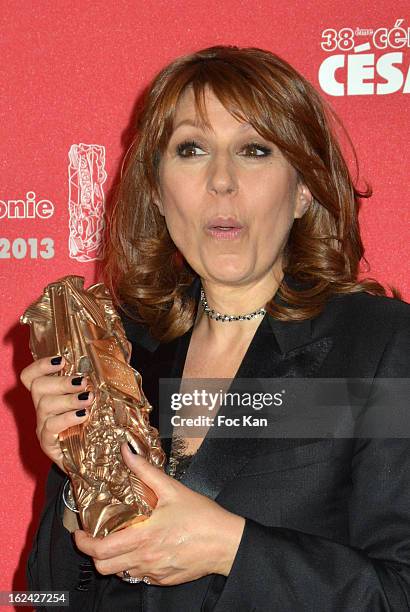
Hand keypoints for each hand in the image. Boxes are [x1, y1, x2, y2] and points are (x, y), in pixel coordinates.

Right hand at [20, 356, 93, 472]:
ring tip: (89, 399)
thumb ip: (96, 384)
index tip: (61, 360)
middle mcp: (42, 408)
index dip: (41, 365)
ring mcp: (43, 425)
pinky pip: (51, 426)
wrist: (91, 460)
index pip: (31, 376)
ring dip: (68, 399)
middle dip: (62, 381)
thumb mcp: (94, 402)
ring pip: (45, 404)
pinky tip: (83, 415)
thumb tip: (114, 360)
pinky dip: (67, 418)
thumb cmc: (93, 426)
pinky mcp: (47, 442)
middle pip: (39, 386)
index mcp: (50, 394)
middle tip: (84, 382)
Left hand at [74, 442, 244, 584]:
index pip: (101, 550)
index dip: (84, 543)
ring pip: (121, 573)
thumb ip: (145, 471)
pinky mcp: (164, 579)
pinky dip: (134, 565)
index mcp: (143, 537)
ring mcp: (154, 572)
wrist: (226, 542)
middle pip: (104, 568)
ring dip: (114, 560)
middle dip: (94, 554)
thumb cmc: (202, 517)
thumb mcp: (172, 489)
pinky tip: (143, 548)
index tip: (80, 533)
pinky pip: (140, 576)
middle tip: (96, 538)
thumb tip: (127, 452)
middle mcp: (145, 559)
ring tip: (120, 541)